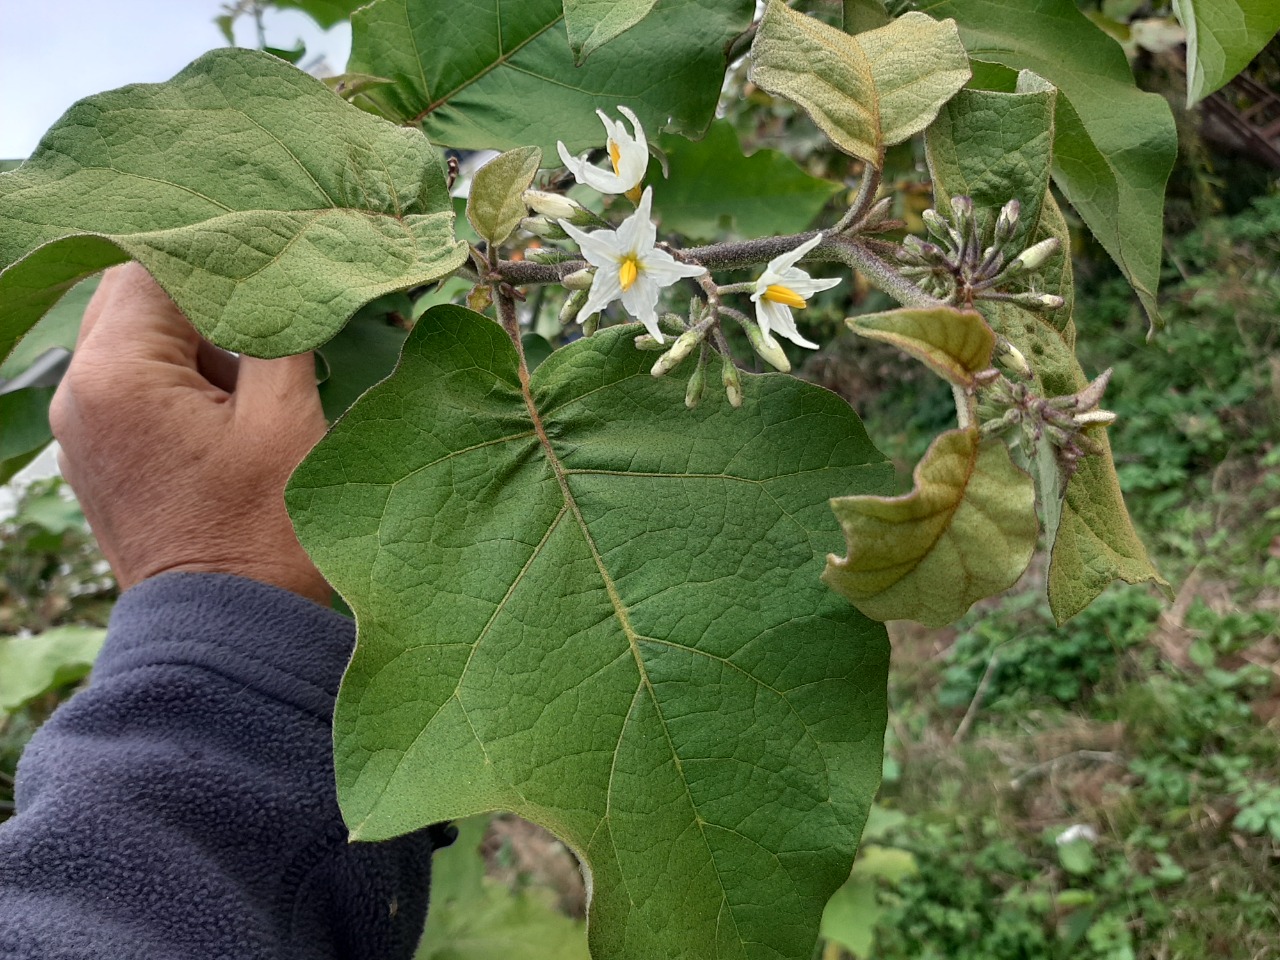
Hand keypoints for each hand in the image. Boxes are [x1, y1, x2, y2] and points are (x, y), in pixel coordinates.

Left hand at [49, 262, 330, 604]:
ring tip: (258, 372)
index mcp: (117, 373)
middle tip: (271, 316)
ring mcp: (80, 425)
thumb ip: (277, 333)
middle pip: (134, 296)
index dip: (220, 259)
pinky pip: (131, 384)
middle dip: (205, 299)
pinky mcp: (96, 454)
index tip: (276, 269)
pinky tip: (232, 406)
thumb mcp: (286, 419)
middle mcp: (78, 390)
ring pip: (133, 338)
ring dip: (195, 340)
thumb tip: (283, 280)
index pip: (155, 265)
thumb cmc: (262, 531)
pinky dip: (178, 377)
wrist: (224, 634)